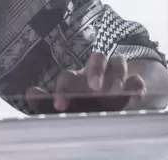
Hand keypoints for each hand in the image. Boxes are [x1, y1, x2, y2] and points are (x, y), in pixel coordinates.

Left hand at [24, 52, 145, 113]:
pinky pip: (137, 79)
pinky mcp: (131, 87)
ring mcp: (115, 78)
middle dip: (96, 70)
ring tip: (117, 90)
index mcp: (76, 80)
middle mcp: (95, 74)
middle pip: (97, 58)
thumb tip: (30, 92)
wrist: (108, 110)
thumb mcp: (62, 109)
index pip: (68, 77)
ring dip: (118, 73)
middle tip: (95, 87)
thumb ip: (43, 104)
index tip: (60, 105)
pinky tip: (137, 97)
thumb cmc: (79, 108)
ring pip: (118, 61)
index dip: (63, 89)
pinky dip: (137, 85)